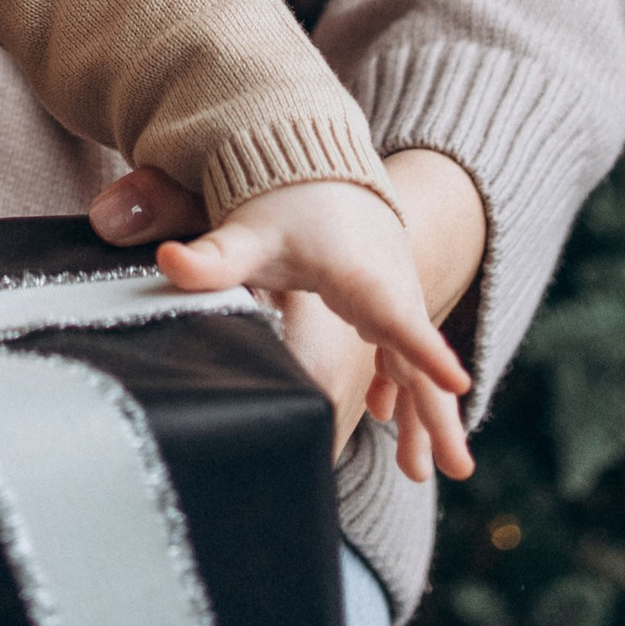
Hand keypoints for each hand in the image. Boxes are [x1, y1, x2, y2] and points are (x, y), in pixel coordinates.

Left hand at [92, 147, 484, 476]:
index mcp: (362, 274)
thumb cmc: (282, 194)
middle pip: (419, 357)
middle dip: (437, 413)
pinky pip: (402, 349)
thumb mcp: (249, 229)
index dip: (426, 352)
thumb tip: (167, 260)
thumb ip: (213, 254)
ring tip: (423, 470)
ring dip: (423, 413)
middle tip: (457, 470)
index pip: (398, 318)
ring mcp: (390, 294)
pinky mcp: (381, 297)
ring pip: (415, 361)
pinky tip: (388, 417)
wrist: (311, 154)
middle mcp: (389, 285)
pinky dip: (402, 385)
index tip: (456, 385)